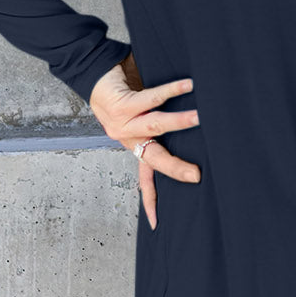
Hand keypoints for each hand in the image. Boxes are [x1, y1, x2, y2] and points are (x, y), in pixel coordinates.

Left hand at [89, 52, 200, 230]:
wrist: (95, 72)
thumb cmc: (125, 90)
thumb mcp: (143, 115)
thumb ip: (161, 123)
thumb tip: (200, 125)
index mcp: (134, 145)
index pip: (146, 178)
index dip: (151, 201)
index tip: (157, 224)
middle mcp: (128, 138)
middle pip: (155, 159)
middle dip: (176, 168)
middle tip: (197, 175)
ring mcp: (123, 123)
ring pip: (156, 125)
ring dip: (180, 122)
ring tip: (200, 118)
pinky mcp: (122, 104)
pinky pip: (151, 98)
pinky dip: (172, 91)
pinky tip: (188, 85)